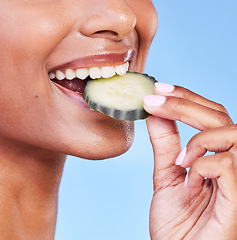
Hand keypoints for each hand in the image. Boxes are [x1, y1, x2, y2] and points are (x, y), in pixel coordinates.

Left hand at [143, 82, 236, 239]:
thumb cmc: (177, 221)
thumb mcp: (167, 175)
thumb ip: (165, 144)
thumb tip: (155, 112)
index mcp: (216, 156)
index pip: (209, 115)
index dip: (185, 97)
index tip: (158, 89)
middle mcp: (232, 162)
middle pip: (219, 116)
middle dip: (184, 104)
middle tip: (154, 99)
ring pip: (231, 134)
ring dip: (197, 140)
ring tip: (179, 160)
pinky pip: (229, 166)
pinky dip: (203, 167)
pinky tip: (188, 182)